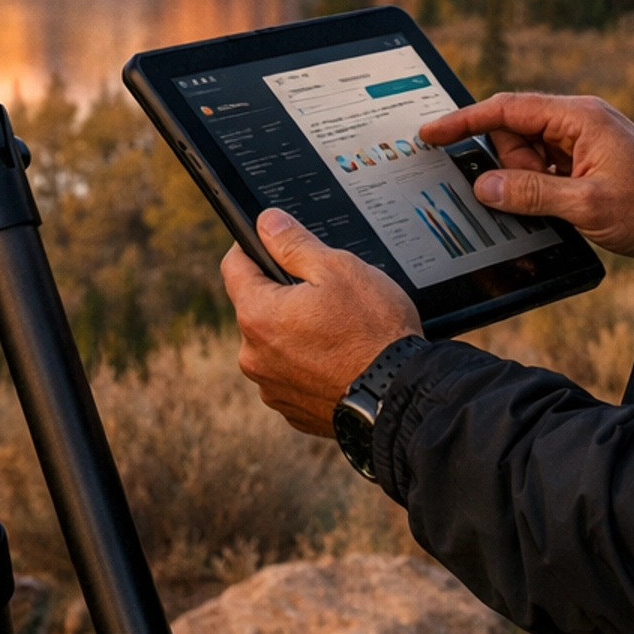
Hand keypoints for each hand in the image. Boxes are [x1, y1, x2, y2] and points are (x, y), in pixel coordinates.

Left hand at [222, 208, 420, 435]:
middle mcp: (254, 357)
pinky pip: (292, 374)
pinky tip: (339, 357)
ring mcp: (272, 388)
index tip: (273, 245)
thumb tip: (267, 223)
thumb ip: (294, 243)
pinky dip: (309, 363)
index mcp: (258, 316)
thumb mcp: (337, 268)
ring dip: (295, 332)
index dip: (253, 248)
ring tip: (337, 329)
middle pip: (256, 307)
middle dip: (282, 294)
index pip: (233, 267)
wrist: (399, 394)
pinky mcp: (292, 410)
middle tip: (324, 292)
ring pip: (275, 343)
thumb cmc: (373, 332)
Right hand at [420, 94, 633, 262]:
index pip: (507, 108)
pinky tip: (560, 208)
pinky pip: (542, 170)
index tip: (431, 131)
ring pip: (526, 156)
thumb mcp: (586, 204)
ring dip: (529, 183)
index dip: (465, 119)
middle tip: (544, 196)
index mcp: (578, 116)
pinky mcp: (583, 163)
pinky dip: (539, 188)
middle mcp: (577, 122)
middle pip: (514, 134)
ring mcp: (581, 142)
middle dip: (513, 168)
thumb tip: (486, 187)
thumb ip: (531, 193)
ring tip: (564, 205)